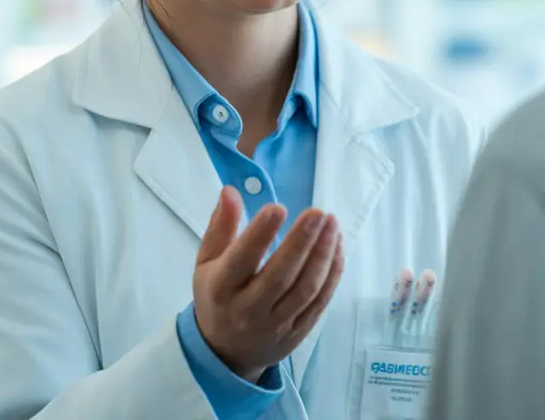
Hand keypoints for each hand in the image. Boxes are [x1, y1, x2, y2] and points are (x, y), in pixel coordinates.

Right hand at [193, 186, 344, 382]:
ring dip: (323, 255)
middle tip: (318, 213)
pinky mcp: (298, 332)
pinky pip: (319, 302)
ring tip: (332, 224)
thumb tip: (231, 191)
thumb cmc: (217, 296)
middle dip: (301, 242)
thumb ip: (220, 227)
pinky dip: (332, 274)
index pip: (241, 260)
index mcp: (221, 289)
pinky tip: (337, 248)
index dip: (259, 235)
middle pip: (280, 276)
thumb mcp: (207, 262)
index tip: (278, 208)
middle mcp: (248, 309)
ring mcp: (276, 324)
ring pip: (305, 290)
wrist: (226, 352)